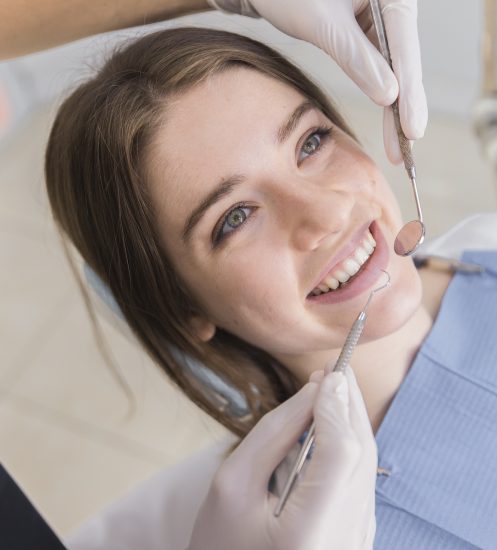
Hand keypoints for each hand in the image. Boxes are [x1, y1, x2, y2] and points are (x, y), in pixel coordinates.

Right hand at [187, 366, 377, 549]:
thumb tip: (314, 392)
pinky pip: (360, 484)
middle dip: (350, 407)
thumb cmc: (220, 544)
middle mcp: (345, 542)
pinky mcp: (355, 542)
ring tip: (337, 391)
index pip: (340, 454)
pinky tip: (335, 429)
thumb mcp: (233, 484)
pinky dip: (350, 449)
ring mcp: (355, 545)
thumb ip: (273, 434)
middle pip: (362, 457)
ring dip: (352, 424)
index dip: (335, 408)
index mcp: (310, 535)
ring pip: (366, 469)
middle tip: (338, 371)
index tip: (327, 374)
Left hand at [207, 0, 426, 164]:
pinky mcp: (369, 28)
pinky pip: (379, 62)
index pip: (403, 45)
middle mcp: (392, 1)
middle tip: (406, 146)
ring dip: (395, 105)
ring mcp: (382, 14)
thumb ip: (355, 57)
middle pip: (404, 58)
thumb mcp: (321, 24)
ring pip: (394, 65)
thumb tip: (388, 97)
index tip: (411, 129)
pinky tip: (388, 117)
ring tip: (398, 142)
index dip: (409, 92)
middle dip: (405, 105)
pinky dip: (381, 90)